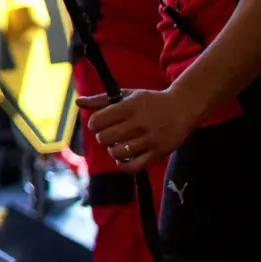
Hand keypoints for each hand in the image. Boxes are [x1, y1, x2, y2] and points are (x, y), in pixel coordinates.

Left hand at [79, 87, 201, 172]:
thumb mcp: (127, 95)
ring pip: (116, 153)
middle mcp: (139, 123)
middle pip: (104, 138)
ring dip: (113, 150)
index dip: (94, 124)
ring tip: (119, 144)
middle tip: (110, 133)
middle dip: (102, 137)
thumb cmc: (150, 101)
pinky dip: (123, 164)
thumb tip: (78, 102)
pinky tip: (123, 157)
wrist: (183, 107)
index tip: (100, 123)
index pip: (98, 121)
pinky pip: (133, 166)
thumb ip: (101, 100)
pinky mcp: (158, 152)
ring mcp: (150, 139)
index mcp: (130, 107)